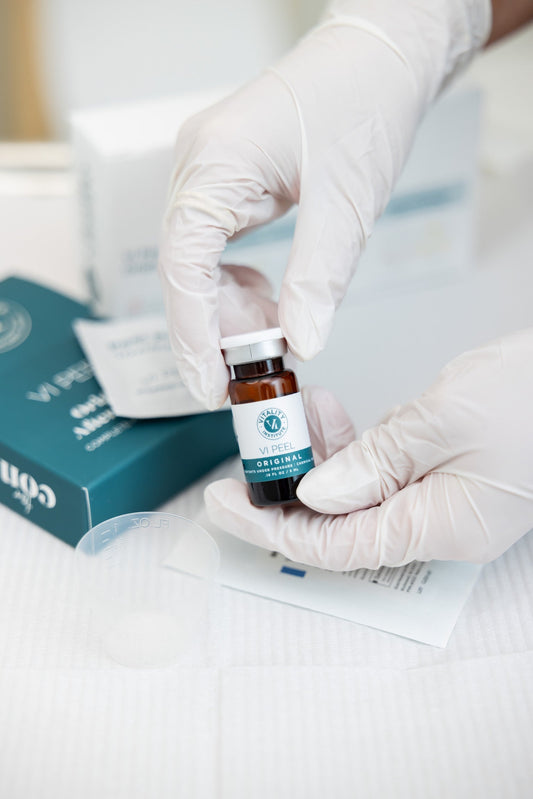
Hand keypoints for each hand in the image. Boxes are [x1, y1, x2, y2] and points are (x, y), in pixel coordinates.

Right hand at [159, 0, 490, 408]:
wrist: (378, 57)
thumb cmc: (364, 104)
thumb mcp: (346, 204)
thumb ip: (318, 279)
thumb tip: (302, 341)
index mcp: (215, 163)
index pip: (183, 265)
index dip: (192, 334)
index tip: (209, 385)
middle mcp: (197, 168)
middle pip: (184, 271)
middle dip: (217, 329)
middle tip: (254, 370)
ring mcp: (206, 175)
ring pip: (197, 267)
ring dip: (233, 310)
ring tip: (281, 329)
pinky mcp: (224, 184)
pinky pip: (215, 251)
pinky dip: (239, 286)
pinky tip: (273, 298)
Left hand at [205, 330, 532, 568]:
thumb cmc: (530, 398)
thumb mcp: (439, 424)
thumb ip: (372, 463)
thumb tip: (315, 494)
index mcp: (437, 528)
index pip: (331, 546)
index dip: (270, 526)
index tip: (223, 503)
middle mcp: (437, 525)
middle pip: (340, 523)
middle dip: (292, 485)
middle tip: (256, 444)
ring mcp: (443, 502)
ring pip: (359, 494)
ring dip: (322, 456)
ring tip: (299, 411)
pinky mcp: (446, 475)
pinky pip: (384, 473)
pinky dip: (355, 447)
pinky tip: (334, 414)